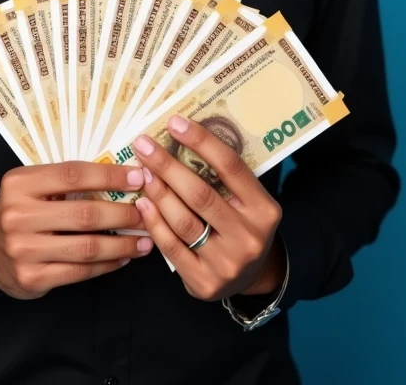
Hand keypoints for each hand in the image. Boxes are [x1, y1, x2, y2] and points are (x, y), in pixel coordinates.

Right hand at [0, 161, 152, 298]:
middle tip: (147, 212)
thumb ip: (64, 181)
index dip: (109, 176)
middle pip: (84, 213)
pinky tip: (123, 258)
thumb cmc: (18, 209)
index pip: (73, 174)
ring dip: (122, 244)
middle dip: (123, 213)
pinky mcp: (31, 278)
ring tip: (145, 240)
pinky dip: (107, 265)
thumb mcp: (30, 185)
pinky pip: (79, 271)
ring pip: (86, 247)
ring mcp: (23, 250)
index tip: (138, 177)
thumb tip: (120, 177)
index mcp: (20, 183)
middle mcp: (18, 215)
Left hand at [132, 115, 283, 301]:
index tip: (174, 122)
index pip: (230, 167)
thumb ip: (222, 177)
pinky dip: (153, 222)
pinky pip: (171, 247)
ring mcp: (227, 263)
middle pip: (200, 194)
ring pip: (183, 221)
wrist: (253, 277)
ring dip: (157, 192)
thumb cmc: (243, 225)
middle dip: (167, 165)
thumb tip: (179, 136)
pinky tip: (142, 202)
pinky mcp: (204, 283)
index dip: (201, 141)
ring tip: (141, 171)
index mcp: (264, 209)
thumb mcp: (247, 201)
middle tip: (143, 145)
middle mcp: (248, 237)